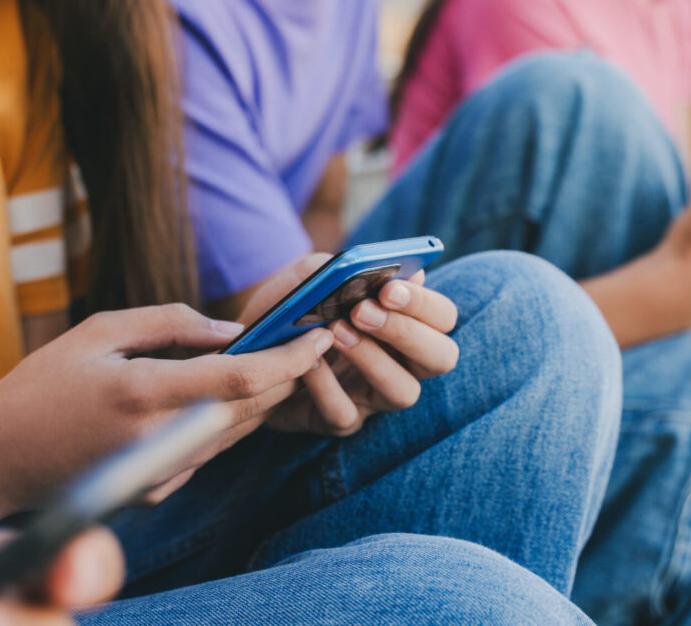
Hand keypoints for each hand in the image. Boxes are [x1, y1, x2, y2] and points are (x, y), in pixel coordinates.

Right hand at [0, 304, 331, 515]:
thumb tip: (233, 331)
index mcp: (144, 392)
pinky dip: (232, 421)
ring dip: (268, 398)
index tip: (319, 334)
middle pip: (251, 409)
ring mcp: (159, 472)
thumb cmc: (42, 385)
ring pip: (237, 432)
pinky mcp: (155, 489)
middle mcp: (159, 438)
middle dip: (289, 374)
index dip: (290, 357)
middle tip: (314, 338)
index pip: (241, 379)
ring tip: (288, 358)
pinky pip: (210, 450)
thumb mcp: (99, 332)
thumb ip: (170, 324)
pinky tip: (240, 393)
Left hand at [243, 255, 459, 436]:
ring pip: (403, 392)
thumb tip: (388, 271)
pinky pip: (346, 413)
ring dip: (372, 359)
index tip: (389, 289)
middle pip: (441, 358)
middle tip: (364, 311)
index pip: (443, 317)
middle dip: (407, 333)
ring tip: (336, 332)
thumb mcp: (311, 279)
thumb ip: (347, 270)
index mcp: (406, 324)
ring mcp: (373, 396)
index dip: (424, 304)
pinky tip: (307, 363)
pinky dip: (327, 386)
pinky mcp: (341, 420)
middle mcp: (402, 363)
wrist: (247, 345)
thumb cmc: (290, 309)